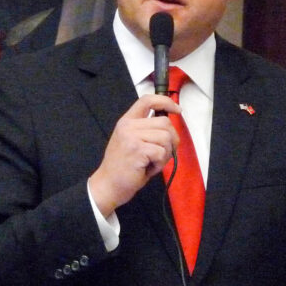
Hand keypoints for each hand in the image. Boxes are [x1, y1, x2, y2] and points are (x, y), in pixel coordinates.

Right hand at [88, 94, 180, 216]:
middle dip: (172, 139)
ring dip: (165, 153)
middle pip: (164, 122)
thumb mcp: (131, 141)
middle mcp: (128, 125)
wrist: (108, 185)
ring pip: (166, 137)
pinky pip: (162, 152)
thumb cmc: (123, 167)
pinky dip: (160, 163)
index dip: (166, 101)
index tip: (177, 110)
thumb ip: (146, 130)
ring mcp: (132, 137)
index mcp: (127, 121)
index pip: (147, 100)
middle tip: (162, 153)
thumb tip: (170, 127)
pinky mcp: (137, 150)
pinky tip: (148, 168)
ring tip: (152, 162)